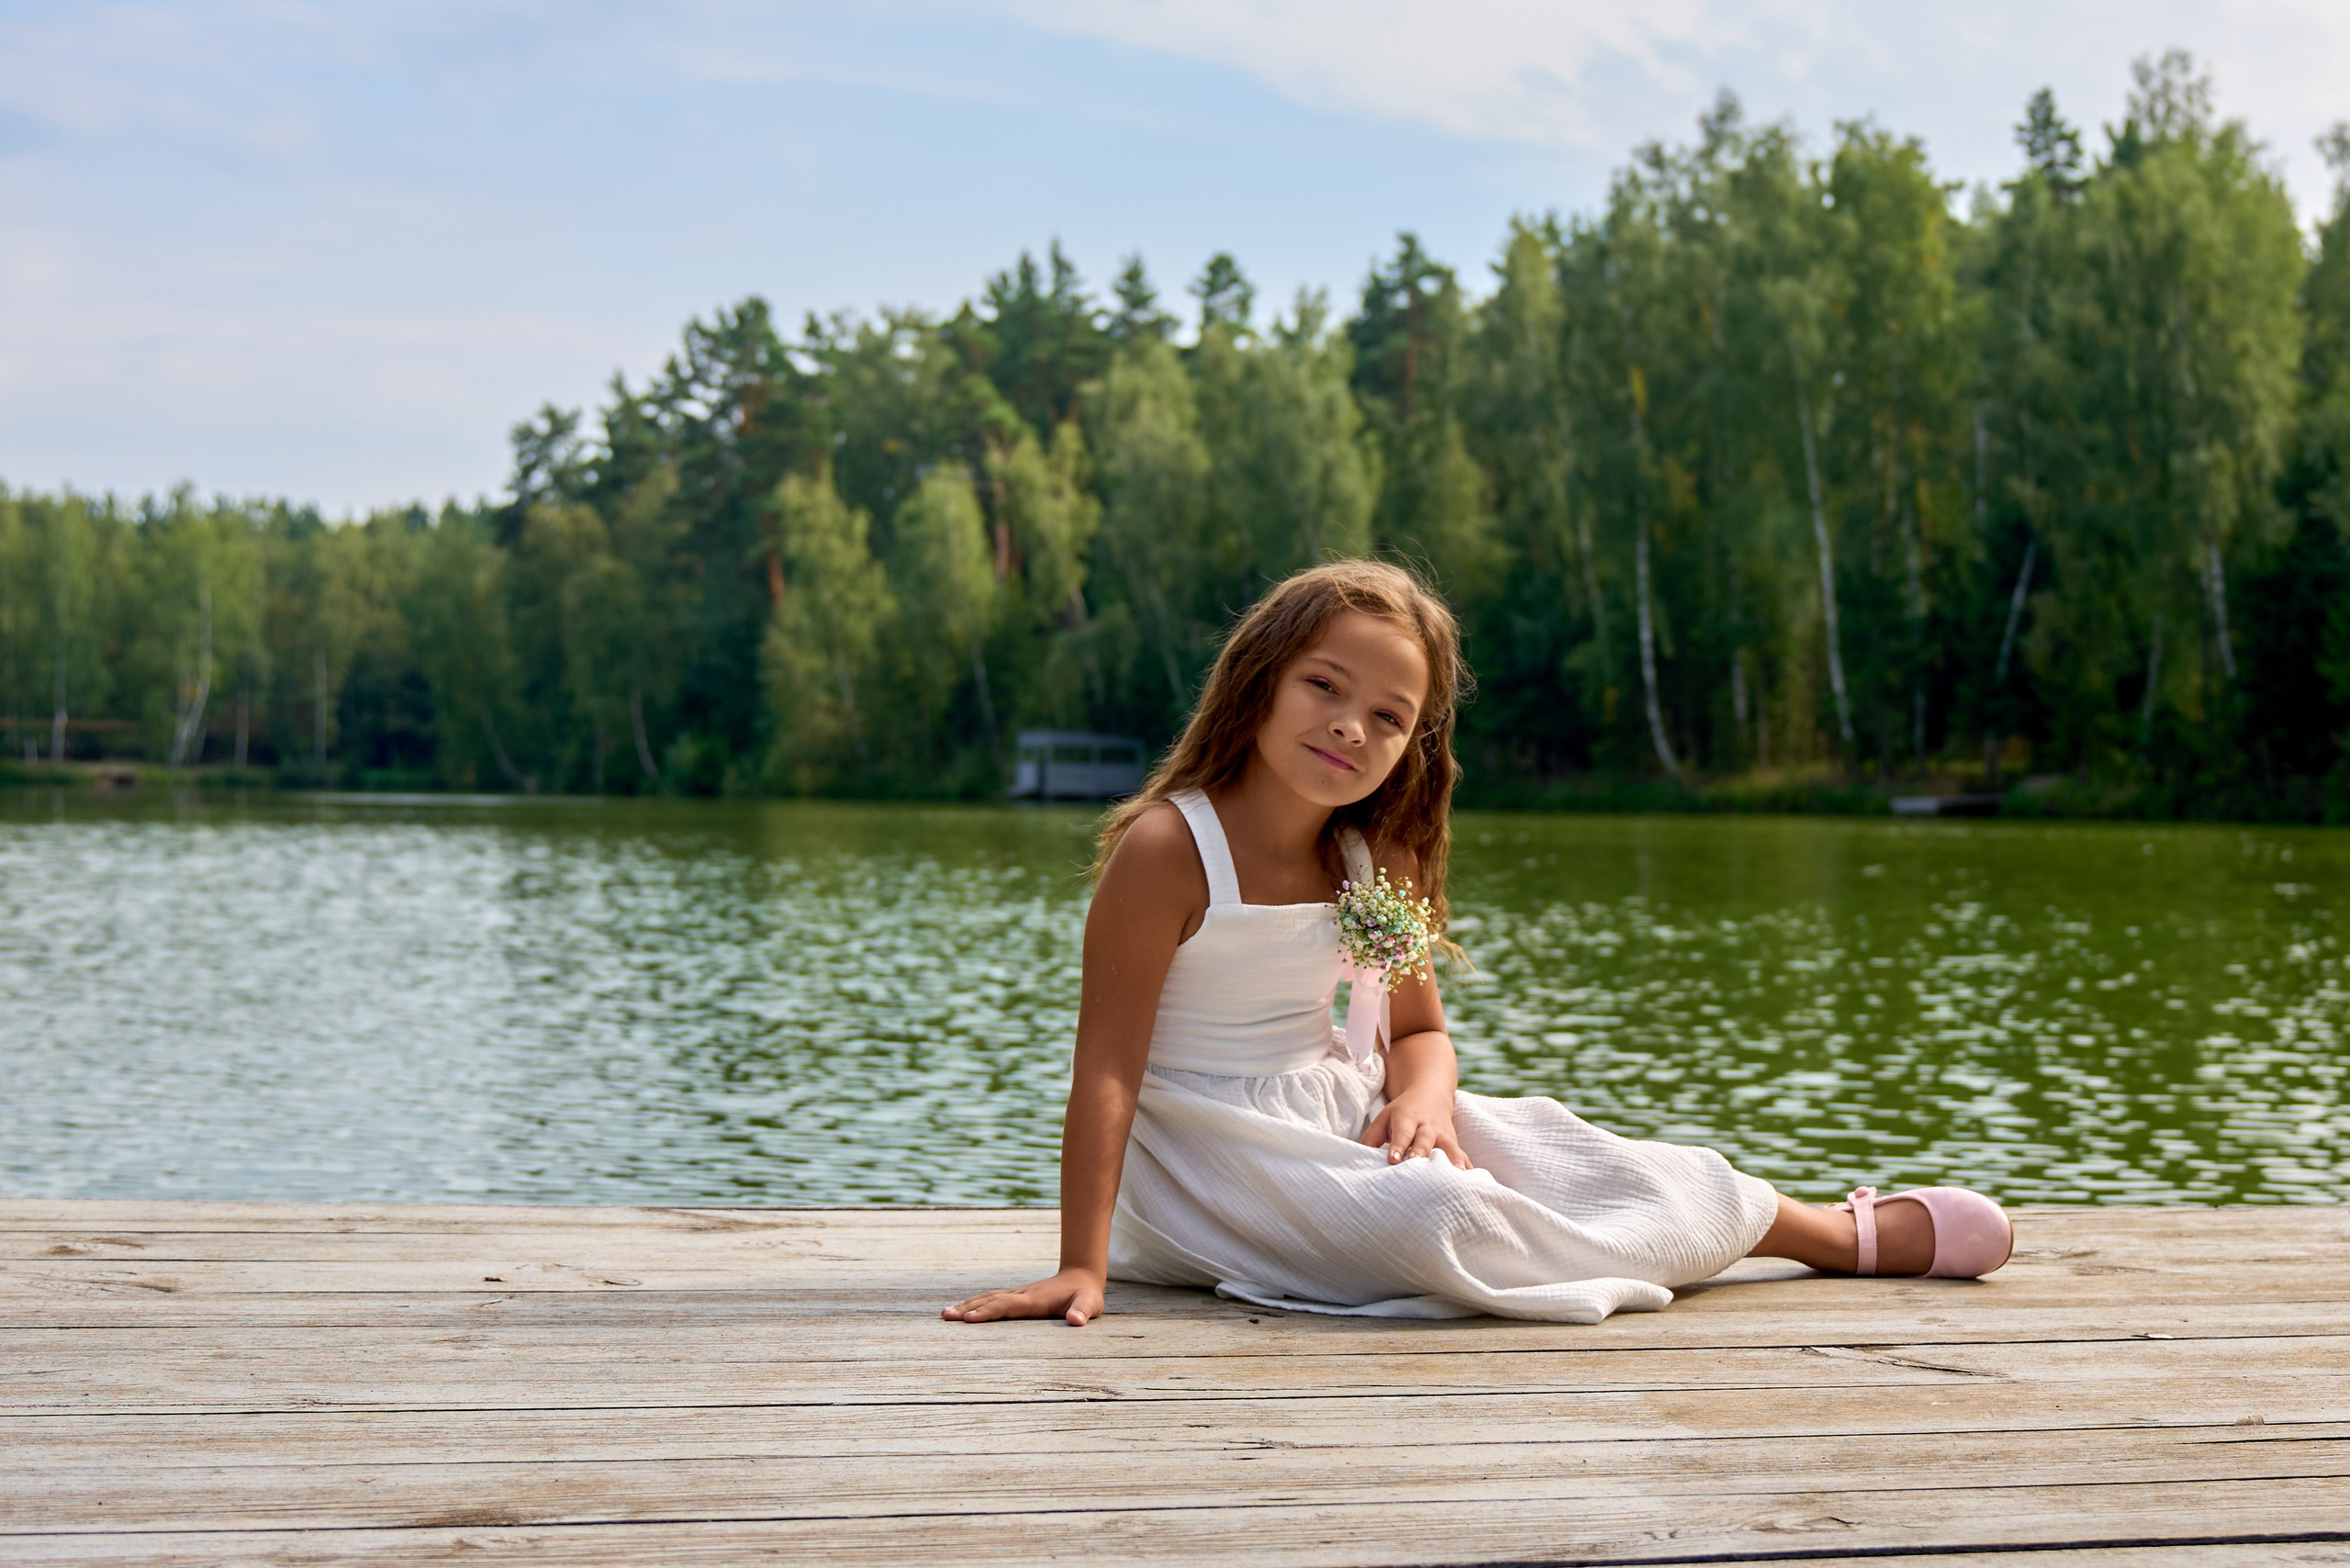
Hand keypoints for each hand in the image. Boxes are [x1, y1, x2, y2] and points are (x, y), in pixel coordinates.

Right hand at [943, 1266, 1106, 1326]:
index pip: (1006, 1306)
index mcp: (1034, 1300)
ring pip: (987, 1298)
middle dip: (967, 1309)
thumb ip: (1082, 1312)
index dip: (987, 1312)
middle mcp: (1022, 1295)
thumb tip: (1076, 1321)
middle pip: (989, 1301)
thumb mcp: (1090, 1304)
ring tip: (945, 1314)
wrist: (1082, 1276)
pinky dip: (975, 1304)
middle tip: (944, 1316)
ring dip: (966, 1305)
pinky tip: (963, 1310)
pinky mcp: (1017, 1297)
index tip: (967, 1319)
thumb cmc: (1086, 1295)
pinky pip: (991, 1300)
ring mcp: (1018, 1294)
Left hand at [1361, 1088, 1471, 1168]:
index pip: (1402, 1132)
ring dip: (1452, 1161)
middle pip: (1425, 1140)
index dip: (1398, 1146)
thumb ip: (1371, 1139)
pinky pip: (1462, 1156)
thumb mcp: (1383, 1119)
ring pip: (1449, 1147)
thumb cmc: (1401, 1114)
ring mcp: (1444, 1135)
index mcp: (1406, 1118)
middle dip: (1422, 1153)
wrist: (1430, 1095)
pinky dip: (1468, 1168)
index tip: (1394, 1160)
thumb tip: (1358, 1161)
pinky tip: (1473, 1183)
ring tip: (1457, 1175)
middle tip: (1418, 1165)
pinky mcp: (1454, 1144)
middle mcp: (1427, 1126)